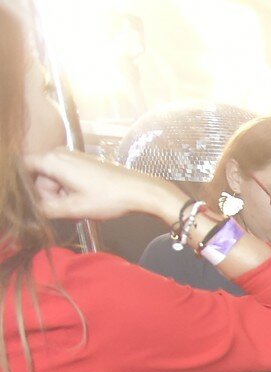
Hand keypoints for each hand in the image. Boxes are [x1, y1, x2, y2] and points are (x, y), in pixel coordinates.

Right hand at [25, 148, 180, 222]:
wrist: (141, 191)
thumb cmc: (110, 197)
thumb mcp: (74, 208)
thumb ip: (47, 209)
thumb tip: (32, 212)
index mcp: (53, 160)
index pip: (23, 168)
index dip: (25, 187)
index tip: (35, 202)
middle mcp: (60, 154)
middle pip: (39, 177)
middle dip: (49, 196)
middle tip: (67, 210)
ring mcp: (72, 158)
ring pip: (54, 181)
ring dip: (62, 197)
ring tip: (80, 208)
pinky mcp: (83, 164)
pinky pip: (66, 179)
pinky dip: (71, 192)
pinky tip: (85, 202)